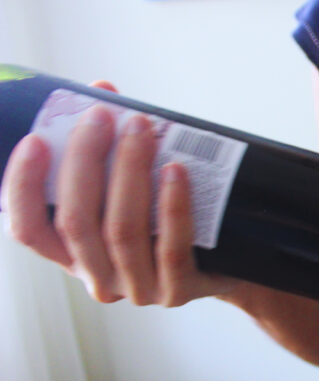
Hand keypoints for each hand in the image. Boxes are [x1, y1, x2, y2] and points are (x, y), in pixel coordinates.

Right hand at [0, 81, 237, 305]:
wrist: (232, 263)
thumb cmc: (171, 218)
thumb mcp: (132, 188)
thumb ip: (111, 147)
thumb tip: (102, 89)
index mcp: (73, 255)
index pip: (28, 230)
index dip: (23, 187)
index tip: (35, 140)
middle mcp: (98, 278)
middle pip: (76, 222)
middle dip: (84, 162)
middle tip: (102, 116)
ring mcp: (139, 289)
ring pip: (122, 232)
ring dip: (129, 172)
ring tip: (141, 128)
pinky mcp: (180, 292)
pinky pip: (171, 247)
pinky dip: (172, 205)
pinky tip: (175, 170)